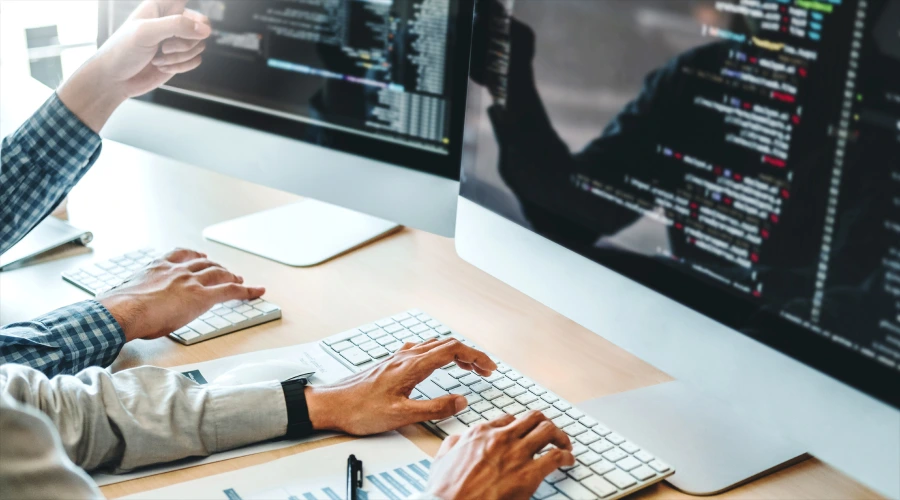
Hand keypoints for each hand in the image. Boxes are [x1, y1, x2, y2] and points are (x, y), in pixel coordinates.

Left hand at [58, 0, 211, 131]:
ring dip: (179, 56)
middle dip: (186, 40)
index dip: (188, 13)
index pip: (184, 0)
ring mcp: (176, 41)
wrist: (114, 80)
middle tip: (165, 46)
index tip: (184, 21)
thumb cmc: (122, 51)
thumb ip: (177, 26)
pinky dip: (181, 66)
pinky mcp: (179, 59)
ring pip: (199, 45)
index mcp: (160, 7)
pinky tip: (162, 66)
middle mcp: (170, 22)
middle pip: (200, 25)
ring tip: (157, 58)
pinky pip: (196, 60)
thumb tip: (206, 29)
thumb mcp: (147, 33)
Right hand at [97, 248, 264, 341]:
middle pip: (204, 264)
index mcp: (158, 267)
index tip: (200, 257)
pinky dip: (246, 290)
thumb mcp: (127, 296)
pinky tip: (257, 291)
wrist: (124, 311)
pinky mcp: (202, 296)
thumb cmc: (119, 309)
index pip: (181, 255)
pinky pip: (231, 291)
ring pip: (219, 274)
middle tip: (224, 272)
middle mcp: (177, 270)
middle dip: (216, 267)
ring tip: (239, 280)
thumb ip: (137, 297)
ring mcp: (191, 281)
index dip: (194, 256)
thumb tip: (132, 309)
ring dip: (231, 276)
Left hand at [304, 338, 496, 434]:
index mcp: (413, 365)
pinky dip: (438, 354)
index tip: (490, 368)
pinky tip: (436, 364)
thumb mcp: (402, 415)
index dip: (476, 357)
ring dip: (455, 353)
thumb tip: (461, 401)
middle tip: (486, 370)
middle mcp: (406, 356)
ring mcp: (398, 358)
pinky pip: (421, 350)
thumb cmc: (360, 410)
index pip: (453, 351)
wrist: (331, 404)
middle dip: (470, 355)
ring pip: (434, 346)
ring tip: (469, 368)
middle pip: (447, 344)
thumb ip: (434, 408)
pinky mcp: (391, 364)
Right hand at [425, 411, 574, 499]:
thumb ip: (452, 445)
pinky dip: (567, 456)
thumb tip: (458, 440)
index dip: (520, 426)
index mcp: (480, 432)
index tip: (526, 433)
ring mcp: (516, 453)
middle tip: (551, 435)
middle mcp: (501, 437)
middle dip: (546, 425)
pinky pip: (557, 456)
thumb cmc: (445, 491)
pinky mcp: (528, 474)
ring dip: (560, 436)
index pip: (509, 419)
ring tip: (565, 445)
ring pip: (548, 430)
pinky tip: (568, 461)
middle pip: (533, 418)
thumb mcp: (441, 460)